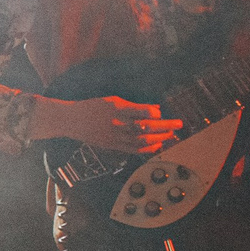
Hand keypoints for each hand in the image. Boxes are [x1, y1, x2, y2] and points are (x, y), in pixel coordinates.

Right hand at [51, 95, 181, 154]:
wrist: (70, 120)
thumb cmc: (91, 107)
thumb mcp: (111, 100)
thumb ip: (133, 106)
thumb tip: (154, 108)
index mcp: (117, 109)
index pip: (143, 112)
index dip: (155, 113)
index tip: (161, 112)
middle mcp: (117, 123)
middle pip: (147, 127)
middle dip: (165, 126)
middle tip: (178, 124)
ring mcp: (115, 136)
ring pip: (143, 140)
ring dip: (160, 138)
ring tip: (170, 135)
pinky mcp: (112, 145)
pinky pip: (134, 150)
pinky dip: (148, 149)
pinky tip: (157, 146)